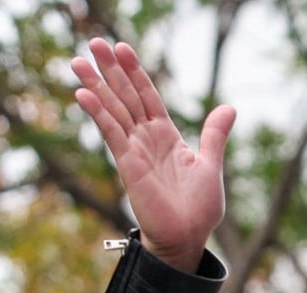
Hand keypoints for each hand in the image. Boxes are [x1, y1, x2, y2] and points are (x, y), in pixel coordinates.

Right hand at [71, 38, 236, 272]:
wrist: (188, 237)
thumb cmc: (199, 208)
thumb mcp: (210, 164)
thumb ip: (214, 135)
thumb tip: (229, 108)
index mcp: (167, 136)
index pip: (148, 96)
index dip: (136, 73)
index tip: (122, 48)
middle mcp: (148, 139)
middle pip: (126, 96)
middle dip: (111, 70)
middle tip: (94, 42)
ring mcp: (135, 150)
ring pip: (114, 110)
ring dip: (97, 85)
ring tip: (78, 60)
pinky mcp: (128, 164)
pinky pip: (111, 134)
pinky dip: (99, 113)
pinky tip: (84, 94)